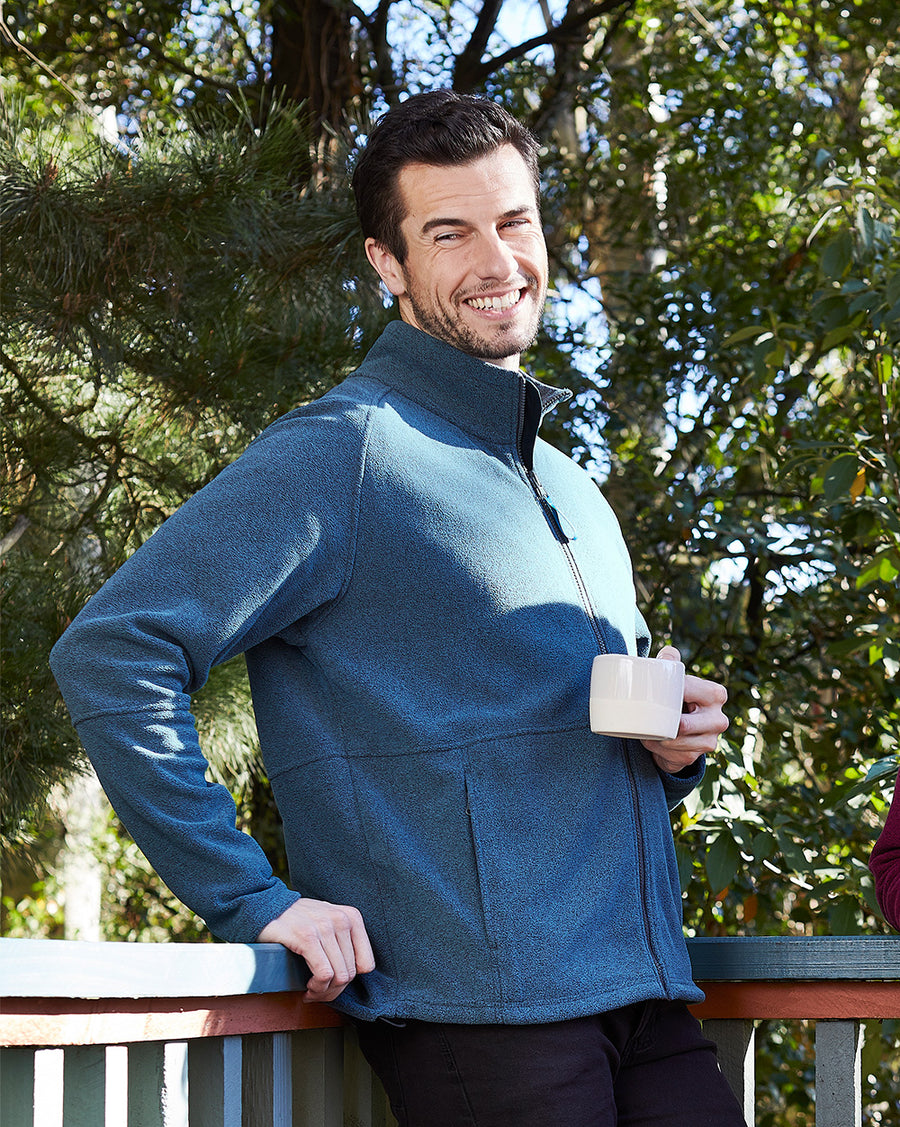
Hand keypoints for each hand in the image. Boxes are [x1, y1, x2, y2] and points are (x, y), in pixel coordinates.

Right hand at [256, 897, 375, 1002]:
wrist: (266, 906)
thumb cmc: (297, 919)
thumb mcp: (328, 922)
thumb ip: (344, 941)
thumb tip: (355, 974)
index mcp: (351, 917)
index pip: (366, 963)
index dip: (350, 980)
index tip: (334, 983)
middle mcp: (341, 919)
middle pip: (350, 973)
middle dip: (334, 990)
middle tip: (318, 991)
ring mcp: (324, 927)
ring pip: (338, 976)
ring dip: (323, 992)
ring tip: (311, 990)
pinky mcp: (307, 937)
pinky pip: (324, 974)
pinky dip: (317, 987)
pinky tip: (307, 987)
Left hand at [641, 646, 728, 774]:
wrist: (680, 730)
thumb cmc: (677, 697)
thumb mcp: (675, 678)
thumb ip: (670, 660)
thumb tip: (668, 652)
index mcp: (716, 694)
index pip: (686, 691)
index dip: (665, 693)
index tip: (650, 693)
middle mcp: (719, 719)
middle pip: (683, 725)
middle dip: (662, 724)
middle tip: (646, 717)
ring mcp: (710, 741)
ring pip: (674, 742)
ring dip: (656, 738)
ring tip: (646, 729)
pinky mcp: (695, 758)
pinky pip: (671, 756)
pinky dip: (656, 750)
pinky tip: (653, 742)